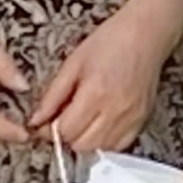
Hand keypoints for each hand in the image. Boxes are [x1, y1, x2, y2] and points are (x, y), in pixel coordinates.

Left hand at [30, 6, 166, 154]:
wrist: (147, 33)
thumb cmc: (111, 41)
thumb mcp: (73, 63)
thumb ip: (53, 96)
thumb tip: (36, 119)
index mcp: (95, 93)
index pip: (66, 131)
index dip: (49, 130)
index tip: (44, 123)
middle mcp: (116, 110)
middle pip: (82, 145)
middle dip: (66, 136)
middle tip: (61, 121)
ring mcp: (132, 118)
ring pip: (100, 148)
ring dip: (85, 140)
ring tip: (81, 121)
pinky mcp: (142, 120)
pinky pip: (119, 145)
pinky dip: (105, 141)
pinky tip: (99, 125)